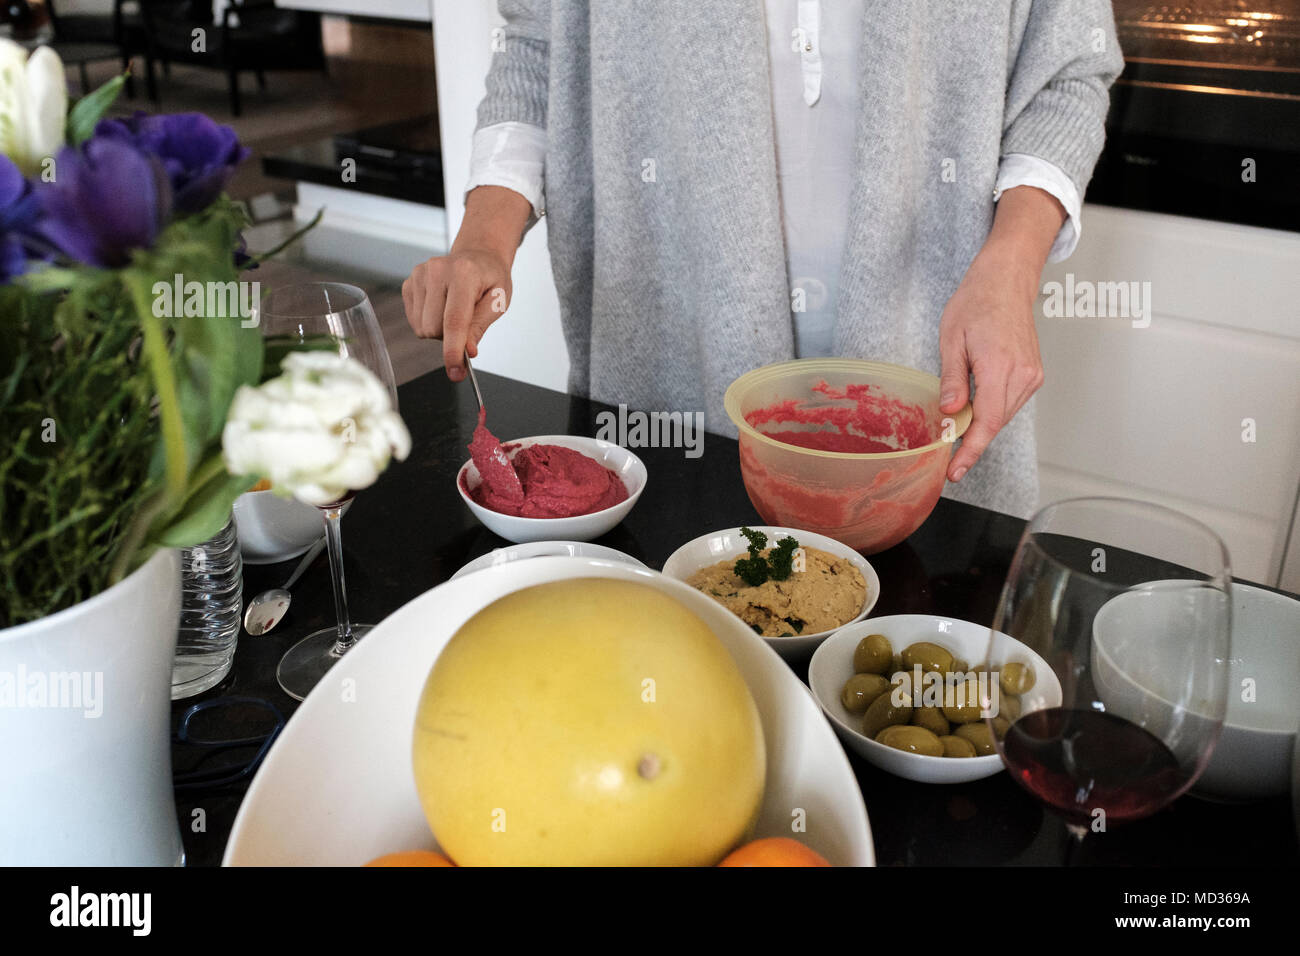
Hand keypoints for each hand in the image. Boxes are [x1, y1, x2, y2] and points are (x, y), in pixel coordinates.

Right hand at [403, 247, 511, 381]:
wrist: (478, 257)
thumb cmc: (490, 278)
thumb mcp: (498, 302)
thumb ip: (480, 327)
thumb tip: (466, 351)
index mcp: (464, 273)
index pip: (454, 321)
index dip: (453, 351)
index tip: (455, 372)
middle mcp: (437, 270)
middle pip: (434, 329)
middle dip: (450, 337)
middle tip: (466, 321)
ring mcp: (419, 274)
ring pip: (422, 327)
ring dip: (439, 330)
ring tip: (454, 311)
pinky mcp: (409, 282)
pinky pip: (414, 321)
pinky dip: (428, 322)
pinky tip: (441, 307)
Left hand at [938, 186, 1062, 482]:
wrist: (1006, 280)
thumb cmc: (976, 302)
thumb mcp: (951, 339)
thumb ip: (952, 379)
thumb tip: (949, 412)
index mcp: (999, 365)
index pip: (987, 422)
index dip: (970, 450)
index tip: (955, 471)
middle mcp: (1022, 374)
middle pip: (996, 423)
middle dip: (970, 441)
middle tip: (946, 455)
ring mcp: (1032, 375)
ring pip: (1003, 415)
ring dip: (980, 425)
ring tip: (955, 426)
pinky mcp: (1034, 374)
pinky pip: (1010, 403)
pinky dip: (991, 410)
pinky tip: (974, 406)